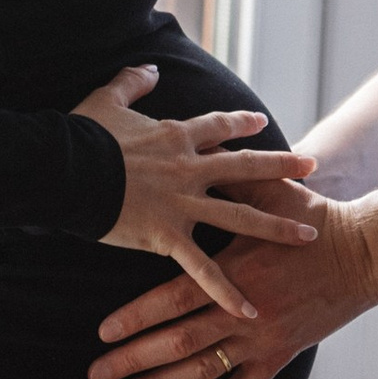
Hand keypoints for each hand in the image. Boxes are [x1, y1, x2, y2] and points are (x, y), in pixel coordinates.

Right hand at [73, 64, 319, 319]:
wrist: (64, 169)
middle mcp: (189, 168)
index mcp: (176, 136)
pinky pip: (203, 269)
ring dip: (277, 228)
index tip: (260, 123)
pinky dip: (226, 291)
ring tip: (309, 237)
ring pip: (241, 217)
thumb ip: (132, 82)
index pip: (218, 127)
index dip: (240, 124)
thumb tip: (152, 69)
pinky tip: (249, 309)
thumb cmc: (81, 136)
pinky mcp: (168, 236)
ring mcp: (183, 203)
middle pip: (247, 166)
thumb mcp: (106, 100)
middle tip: (313, 166)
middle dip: (282, 166)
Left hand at [87, 190, 377, 378]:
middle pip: (178, 343)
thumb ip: (227, 182)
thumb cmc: (315, 217)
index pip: (174, 299)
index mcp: (236, 270)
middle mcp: (246, 312)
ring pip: (202, 373)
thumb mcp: (270, 192)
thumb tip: (190, 155)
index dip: (135, 319)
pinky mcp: (282, 357)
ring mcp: (264, 340)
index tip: (102, 333)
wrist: (367, 253)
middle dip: (131, 362)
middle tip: (95, 375)